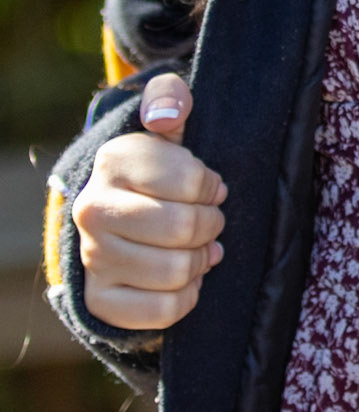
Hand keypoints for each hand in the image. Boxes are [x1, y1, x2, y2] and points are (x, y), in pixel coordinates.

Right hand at [71, 74, 225, 331]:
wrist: (123, 212)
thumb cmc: (160, 167)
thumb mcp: (168, 122)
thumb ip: (170, 99)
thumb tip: (167, 117)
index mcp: (114, 160)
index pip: (191, 181)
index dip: (212, 186)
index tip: (212, 186)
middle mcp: (93, 210)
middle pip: (184, 230)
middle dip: (210, 224)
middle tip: (211, 219)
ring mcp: (93, 258)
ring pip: (176, 273)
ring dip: (200, 261)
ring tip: (201, 247)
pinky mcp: (100, 300)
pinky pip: (162, 311)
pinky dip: (187, 297)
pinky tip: (187, 277)